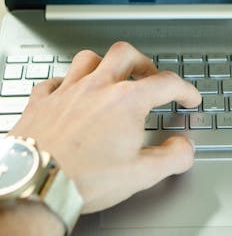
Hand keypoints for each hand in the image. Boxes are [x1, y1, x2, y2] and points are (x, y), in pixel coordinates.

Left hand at [9, 42, 201, 212]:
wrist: (34, 185)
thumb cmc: (83, 178)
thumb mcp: (142, 174)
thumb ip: (173, 157)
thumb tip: (185, 147)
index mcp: (126, 101)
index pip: (167, 83)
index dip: (185, 90)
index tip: (189, 98)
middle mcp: (97, 88)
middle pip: (126, 54)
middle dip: (144, 63)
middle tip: (150, 77)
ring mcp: (67, 91)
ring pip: (88, 58)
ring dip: (105, 64)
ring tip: (112, 77)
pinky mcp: (41, 102)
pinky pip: (55, 80)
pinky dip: (67, 82)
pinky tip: (71, 92)